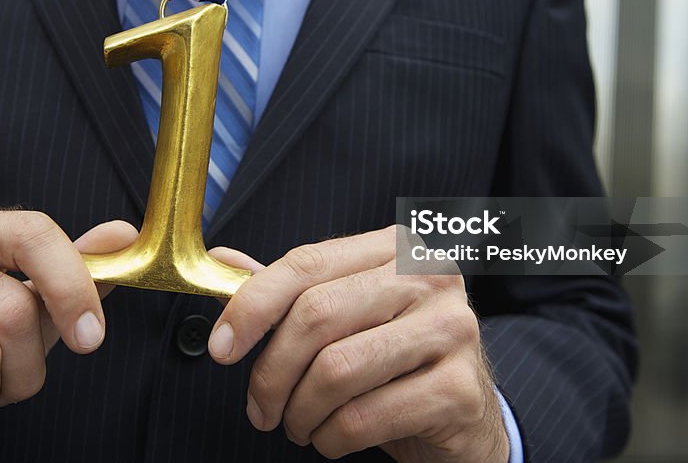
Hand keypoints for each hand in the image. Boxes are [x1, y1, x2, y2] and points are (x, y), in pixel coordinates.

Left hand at [207, 227, 509, 462]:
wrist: (465, 415)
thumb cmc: (396, 361)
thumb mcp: (346, 317)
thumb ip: (291, 289)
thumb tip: (224, 260)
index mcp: (397, 248)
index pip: (307, 262)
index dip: (252, 305)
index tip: (222, 347)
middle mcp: (430, 277)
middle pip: (317, 314)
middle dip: (271, 372)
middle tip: (260, 408)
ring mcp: (451, 330)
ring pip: (336, 370)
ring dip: (300, 412)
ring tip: (298, 425)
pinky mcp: (459, 389)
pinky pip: (364, 417)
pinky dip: (331, 438)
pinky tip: (332, 438)